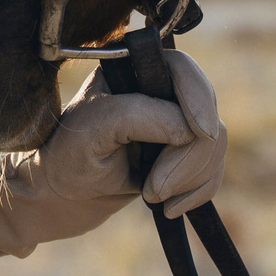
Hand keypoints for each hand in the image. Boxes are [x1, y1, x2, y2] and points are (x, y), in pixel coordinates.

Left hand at [42, 50, 228, 217]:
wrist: (61, 196)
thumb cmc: (67, 156)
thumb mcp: (93, 129)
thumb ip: (138, 116)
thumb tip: (191, 130)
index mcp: (131, 71)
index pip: (182, 69)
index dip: (198, 98)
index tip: (200, 134)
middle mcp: (156, 91)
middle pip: (205, 113)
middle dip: (187, 157)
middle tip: (154, 188)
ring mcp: (173, 123)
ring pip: (214, 144)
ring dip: (190, 179)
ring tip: (152, 195)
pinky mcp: (182, 154)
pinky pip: (213, 169)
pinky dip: (198, 192)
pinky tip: (170, 206)